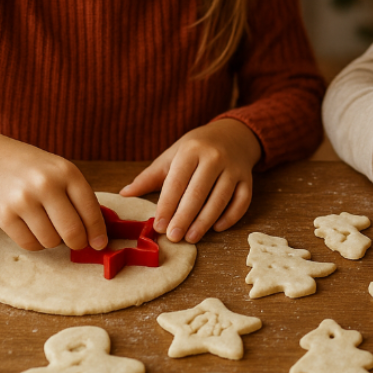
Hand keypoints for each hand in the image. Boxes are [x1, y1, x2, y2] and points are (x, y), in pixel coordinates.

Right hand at [0, 127, 106, 251]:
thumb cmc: (35, 169)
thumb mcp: (62, 172)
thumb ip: (80, 198)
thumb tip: (97, 235)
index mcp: (67, 172)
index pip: (90, 210)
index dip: (97, 232)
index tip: (99, 243)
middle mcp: (46, 185)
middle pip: (72, 231)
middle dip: (79, 242)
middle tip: (77, 243)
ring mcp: (23, 200)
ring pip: (51, 241)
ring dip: (54, 241)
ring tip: (50, 227)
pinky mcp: (4, 215)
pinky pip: (30, 245)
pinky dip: (37, 244)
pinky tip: (35, 230)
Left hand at [121, 119, 260, 242]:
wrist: (233, 135)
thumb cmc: (197, 148)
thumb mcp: (172, 156)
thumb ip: (150, 176)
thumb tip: (125, 193)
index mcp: (191, 150)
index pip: (177, 182)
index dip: (167, 205)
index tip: (159, 226)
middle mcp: (215, 157)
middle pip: (199, 192)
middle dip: (184, 217)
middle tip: (173, 237)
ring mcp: (234, 168)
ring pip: (220, 198)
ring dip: (205, 221)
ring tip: (191, 237)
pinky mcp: (248, 179)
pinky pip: (242, 201)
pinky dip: (231, 217)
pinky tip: (217, 228)